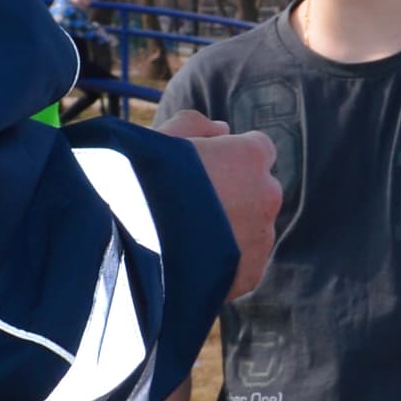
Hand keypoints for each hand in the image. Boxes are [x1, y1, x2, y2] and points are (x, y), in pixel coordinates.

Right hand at [161, 113, 281, 298]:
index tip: (205, 168)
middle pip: (257, 192)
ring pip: (251, 231)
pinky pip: (241, 266)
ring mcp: (261, 238)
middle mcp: (267, 195)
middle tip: (190, 207)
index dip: (230, 157)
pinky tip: (189, 264)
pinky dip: (222, 266)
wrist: (133, 244)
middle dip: (234, 196)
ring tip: (184, 240)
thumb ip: (195, 125)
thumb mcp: (163, 136)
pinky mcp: (249, 275)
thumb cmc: (144, 180)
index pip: (257, 149)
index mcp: (251, 155)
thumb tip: (222, 130)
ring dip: (229, 232)